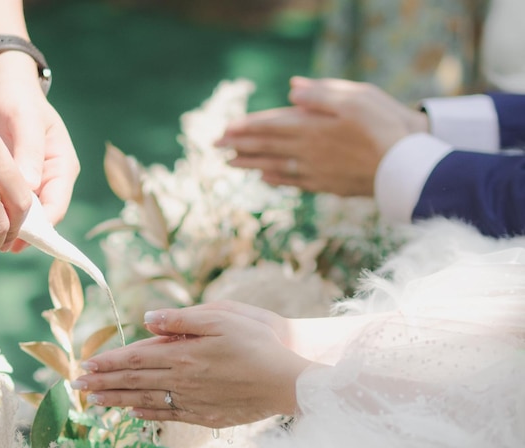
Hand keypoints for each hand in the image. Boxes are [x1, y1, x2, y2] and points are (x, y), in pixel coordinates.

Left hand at [0, 52, 79, 249]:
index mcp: (62, 167)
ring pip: (19, 216)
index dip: (37, 228)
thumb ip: (28, 152)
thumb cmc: (16, 98)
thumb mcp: (24, 120)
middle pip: (38, 220)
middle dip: (15, 233)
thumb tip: (31, 186)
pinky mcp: (9, 183)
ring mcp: (30, 184)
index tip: (12, 238)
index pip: (56, 208)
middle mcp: (49, 180)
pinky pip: (3, 206)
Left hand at [73, 302, 310, 428]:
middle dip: (103, 383)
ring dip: (118, 400)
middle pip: (134, 381)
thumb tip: (146, 320)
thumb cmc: (259, 342)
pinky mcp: (206, 416)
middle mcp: (182, 380)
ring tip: (95, 402)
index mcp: (183, 354)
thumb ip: (181, 319)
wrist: (288, 380)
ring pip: (146, 401)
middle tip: (77, 386)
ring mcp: (193, 401)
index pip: (135, 358)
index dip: (108, 362)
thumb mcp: (222, 317)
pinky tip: (134, 413)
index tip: (84, 365)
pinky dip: (148, 414)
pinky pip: (169, 415)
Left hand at [219, 77, 427, 196]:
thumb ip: (321, 94)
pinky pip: (293, 182)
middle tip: (214, 147)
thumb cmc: (384, 126)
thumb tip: (291, 89)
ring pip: (274, 166)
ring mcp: (315, 170)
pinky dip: (276, 179)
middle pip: (266, 147)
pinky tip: (265, 179)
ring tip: (229, 164)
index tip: (224, 128)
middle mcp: (307, 151)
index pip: (270, 125)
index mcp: (311, 127)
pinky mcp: (326, 185)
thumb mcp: (356, 98)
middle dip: (238, 146)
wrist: (406, 166)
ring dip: (250, 164)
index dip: (246, 127)